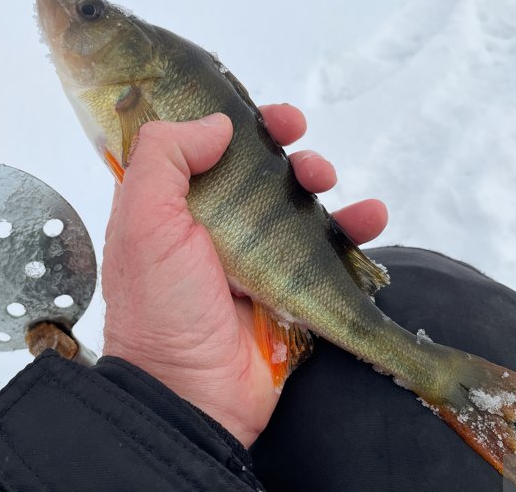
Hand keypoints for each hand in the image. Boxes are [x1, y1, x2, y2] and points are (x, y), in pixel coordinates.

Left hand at [102, 104, 386, 446]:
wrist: (191, 396)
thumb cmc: (160, 307)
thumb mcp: (143, 222)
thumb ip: (165, 158)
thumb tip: (217, 124)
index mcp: (173, 209)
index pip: (206, 150)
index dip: (239, 126)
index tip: (269, 119)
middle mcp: (213, 230)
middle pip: (260, 176)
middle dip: (290, 157)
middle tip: (308, 161)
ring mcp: (254, 261)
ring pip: (297, 209)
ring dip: (323, 189)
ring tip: (334, 188)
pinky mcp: (289, 290)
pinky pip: (327, 253)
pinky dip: (353, 235)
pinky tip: (371, 221)